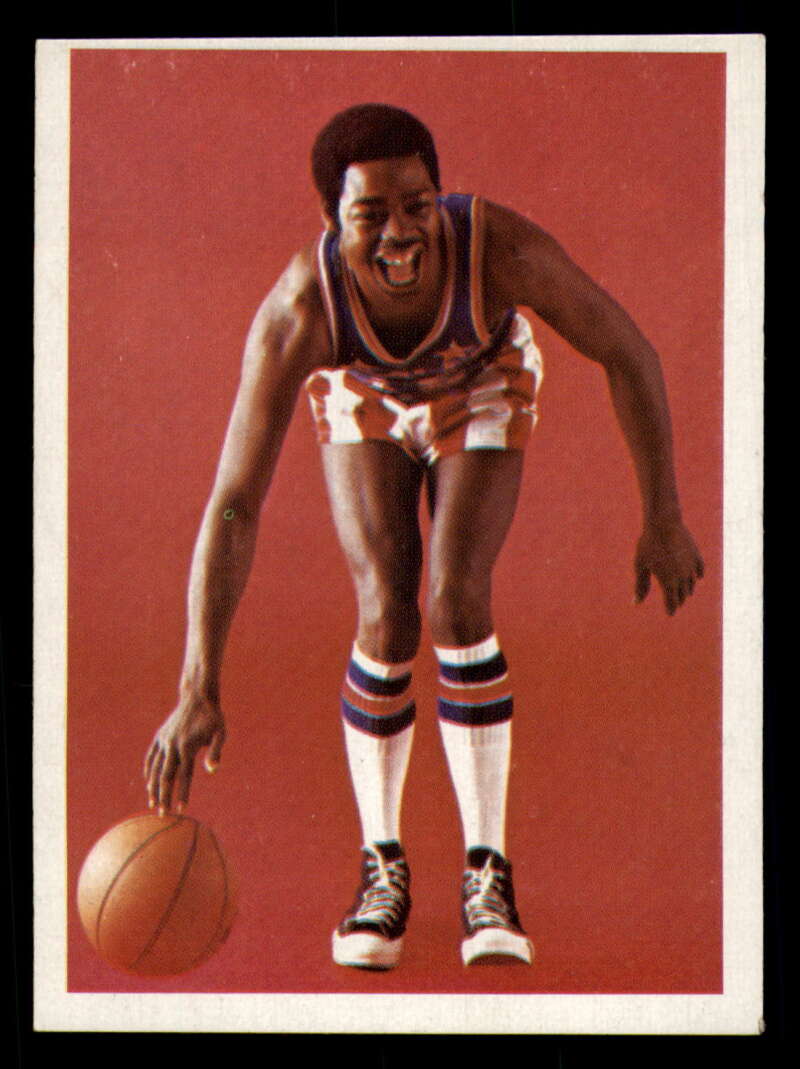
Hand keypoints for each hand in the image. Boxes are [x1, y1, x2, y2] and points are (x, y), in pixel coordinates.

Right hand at [143, 694, 225, 813]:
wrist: (198, 696)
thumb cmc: (213, 717)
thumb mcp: (220, 733)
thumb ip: (215, 752)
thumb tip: (212, 771)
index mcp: (187, 747)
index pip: (185, 776)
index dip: (183, 794)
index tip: (181, 810)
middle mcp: (172, 745)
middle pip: (166, 776)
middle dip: (164, 796)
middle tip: (162, 814)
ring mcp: (164, 740)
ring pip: (155, 768)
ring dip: (153, 787)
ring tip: (152, 803)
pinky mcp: (160, 736)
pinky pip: (151, 757)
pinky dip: (149, 770)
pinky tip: (148, 782)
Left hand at [634, 518, 704, 614]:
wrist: (664, 523)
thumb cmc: (648, 544)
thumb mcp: (640, 566)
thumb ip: (640, 585)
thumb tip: (636, 603)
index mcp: (668, 582)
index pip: (671, 602)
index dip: (670, 609)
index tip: (669, 613)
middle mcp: (682, 577)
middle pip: (682, 594)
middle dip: (678, 600)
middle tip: (675, 604)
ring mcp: (691, 566)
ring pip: (691, 583)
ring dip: (687, 589)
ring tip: (684, 592)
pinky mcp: (696, 555)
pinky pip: (699, 569)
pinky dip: (698, 575)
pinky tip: (697, 577)